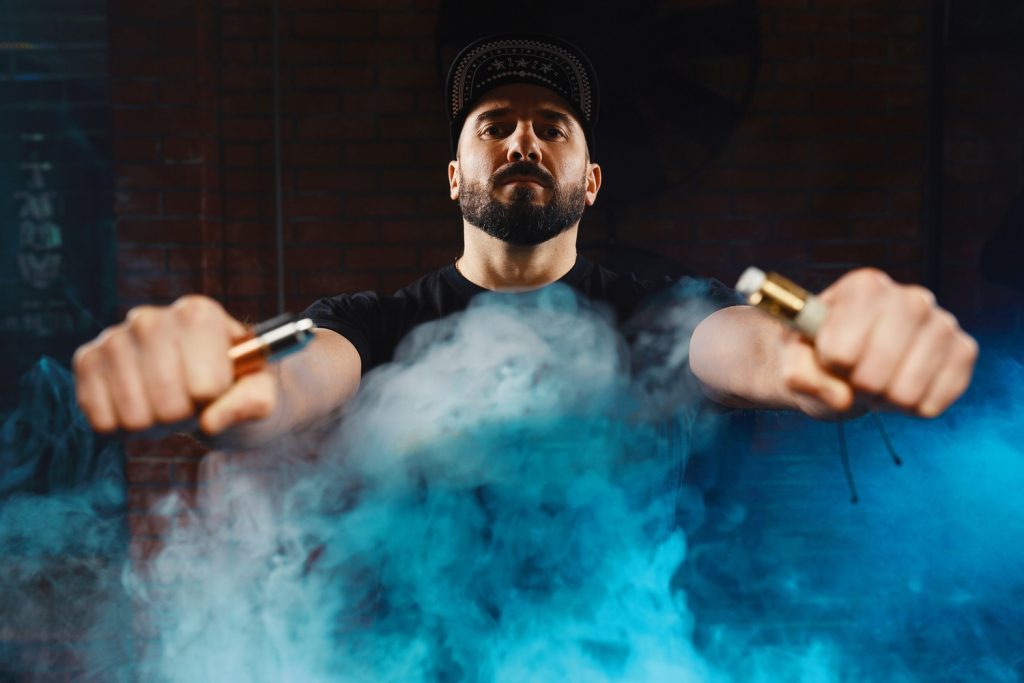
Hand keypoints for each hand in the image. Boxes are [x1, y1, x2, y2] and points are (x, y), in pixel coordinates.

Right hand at [73, 295, 278, 434]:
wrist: (208, 386)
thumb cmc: (240, 386)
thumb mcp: (264, 393)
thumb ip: (254, 403)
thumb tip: (211, 422)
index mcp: (199, 314)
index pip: (205, 386)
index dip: (216, 400)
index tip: (220, 388)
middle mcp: (150, 318)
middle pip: (167, 403)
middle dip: (186, 417)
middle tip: (193, 403)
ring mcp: (114, 338)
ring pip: (134, 417)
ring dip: (155, 425)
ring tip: (169, 403)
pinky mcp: (86, 362)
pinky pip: (100, 420)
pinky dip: (123, 428)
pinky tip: (140, 405)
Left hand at [778, 268, 977, 418]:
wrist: (844, 367)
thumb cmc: (816, 359)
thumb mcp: (793, 364)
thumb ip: (798, 376)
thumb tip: (841, 397)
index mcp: (863, 287)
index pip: (842, 348)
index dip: (830, 364)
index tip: (828, 356)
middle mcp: (910, 297)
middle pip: (877, 371)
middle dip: (857, 386)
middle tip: (852, 377)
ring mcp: (942, 323)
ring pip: (906, 392)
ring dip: (883, 400)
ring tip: (874, 383)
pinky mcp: (963, 352)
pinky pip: (932, 404)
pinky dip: (909, 409)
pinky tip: (899, 387)